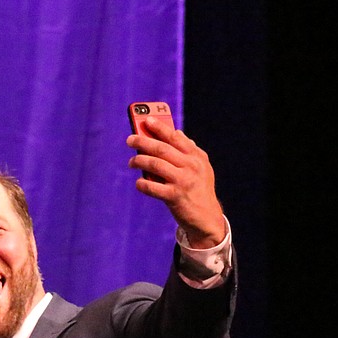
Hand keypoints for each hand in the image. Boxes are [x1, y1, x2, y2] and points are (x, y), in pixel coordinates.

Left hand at [127, 119, 225, 247]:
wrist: (207, 218)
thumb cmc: (200, 189)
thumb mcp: (201, 167)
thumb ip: (189, 150)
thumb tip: (176, 132)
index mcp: (196, 157)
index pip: (176, 137)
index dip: (160, 127)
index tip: (147, 120)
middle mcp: (191, 166)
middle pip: (162, 149)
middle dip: (143, 142)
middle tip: (130, 140)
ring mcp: (183, 181)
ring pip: (155, 165)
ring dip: (139, 161)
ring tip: (131, 162)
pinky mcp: (175, 197)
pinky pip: (153, 187)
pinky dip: (143, 184)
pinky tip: (139, 182)